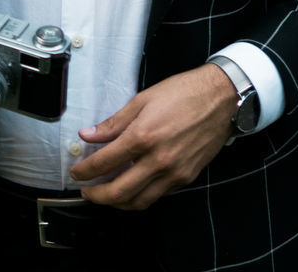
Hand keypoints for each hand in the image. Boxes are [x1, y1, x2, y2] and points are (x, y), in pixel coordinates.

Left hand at [69, 64, 239, 209]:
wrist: (220, 98)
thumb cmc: (183, 93)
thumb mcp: (142, 100)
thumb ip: (114, 122)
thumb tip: (88, 134)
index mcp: (143, 136)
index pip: (105, 162)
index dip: (85, 171)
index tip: (77, 173)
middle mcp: (158, 159)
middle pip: (119, 192)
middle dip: (97, 197)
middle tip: (86, 192)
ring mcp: (174, 172)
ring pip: (140, 201)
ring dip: (118, 203)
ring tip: (107, 194)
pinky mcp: (186, 178)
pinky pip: (158, 195)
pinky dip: (141, 196)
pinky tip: (133, 185)